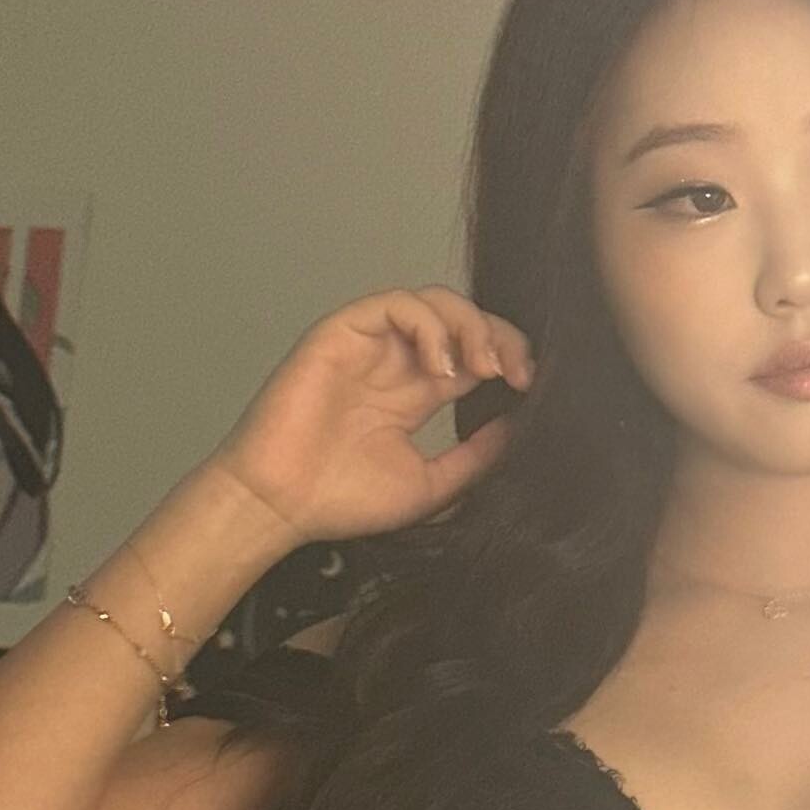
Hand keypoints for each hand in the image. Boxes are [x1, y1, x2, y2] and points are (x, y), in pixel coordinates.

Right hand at [205, 285, 532, 545]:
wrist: (279, 507)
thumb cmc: (340, 500)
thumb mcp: (433, 484)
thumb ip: (476, 456)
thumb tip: (520, 428)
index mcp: (418, 392)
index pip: (476, 353)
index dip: (508, 357)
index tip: (530, 386)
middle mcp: (397, 362)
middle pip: (463, 321)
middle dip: (499, 337)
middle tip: (516, 372)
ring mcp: (369, 345)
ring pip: (434, 302)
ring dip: (470, 326)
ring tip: (483, 367)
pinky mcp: (341, 333)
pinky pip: (395, 304)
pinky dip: (429, 325)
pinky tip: (441, 366)